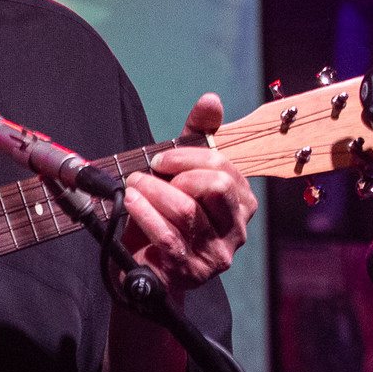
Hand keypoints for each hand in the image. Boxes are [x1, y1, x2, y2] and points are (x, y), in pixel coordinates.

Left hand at [121, 93, 255, 290]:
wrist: (145, 267)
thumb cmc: (165, 215)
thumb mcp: (181, 174)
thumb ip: (198, 136)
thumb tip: (211, 100)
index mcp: (242, 202)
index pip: (223, 168)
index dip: (187, 158)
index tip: (158, 160)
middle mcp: (237, 229)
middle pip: (215, 186)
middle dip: (174, 174)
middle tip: (144, 175)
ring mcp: (216, 254)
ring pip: (186, 210)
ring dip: (151, 192)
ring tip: (131, 188)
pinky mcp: (190, 271)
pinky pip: (167, 236)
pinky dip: (143, 214)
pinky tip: (129, 204)